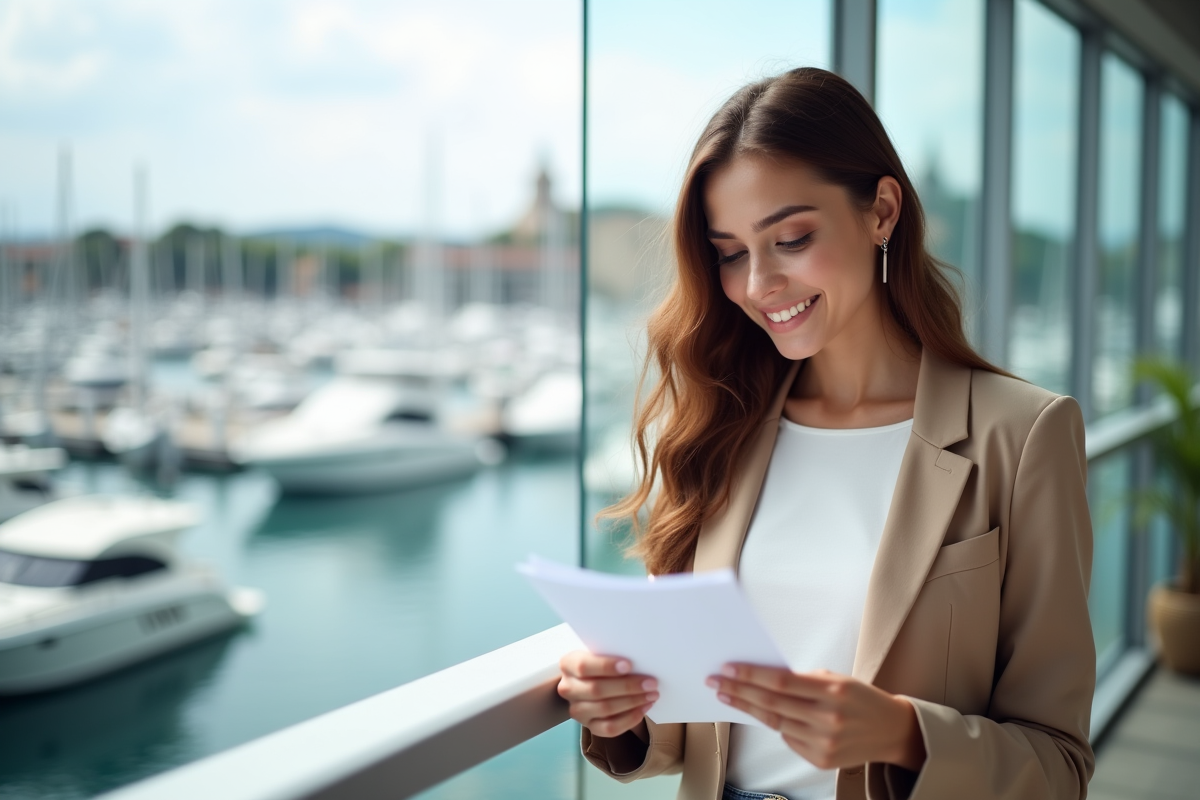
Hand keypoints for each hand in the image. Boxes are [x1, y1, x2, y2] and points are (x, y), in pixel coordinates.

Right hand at [558, 650, 658, 738]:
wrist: (590, 680)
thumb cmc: (600, 662)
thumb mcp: (600, 652)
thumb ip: (613, 654)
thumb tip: (640, 660)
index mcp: (568, 664)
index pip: (583, 666)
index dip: (606, 666)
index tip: (629, 665)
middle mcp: (568, 688)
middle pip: (596, 690)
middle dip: (627, 687)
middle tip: (651, 683)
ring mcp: (577, 709)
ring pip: (605, 709)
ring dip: (632, 702)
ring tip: (652, 695)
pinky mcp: (589, 725)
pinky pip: (609, 728)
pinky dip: (630, 719)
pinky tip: (644, 708)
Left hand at [707, 665, 924, 771]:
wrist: (890, 731)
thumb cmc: (859, 698)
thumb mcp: (836, 679)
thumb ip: (803, 680)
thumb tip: (762, 677)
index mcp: (832, 691)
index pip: (780, 682)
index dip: (751, 675)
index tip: (727, 669)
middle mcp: (828, 719)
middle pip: (771, 704)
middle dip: (739, 691)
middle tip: (715, 682)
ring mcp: (824, 743)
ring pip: (776, 723)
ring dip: (749, 708)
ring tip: (729, 696)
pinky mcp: (821, 760)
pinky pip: (788, 739)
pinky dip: (777, 725)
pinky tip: (766, 714)